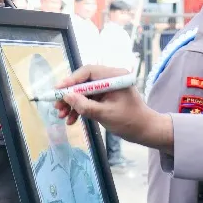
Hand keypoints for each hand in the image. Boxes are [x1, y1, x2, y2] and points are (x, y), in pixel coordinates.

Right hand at [54, 65, 173, 150]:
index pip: (88, 71)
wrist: (144, 131)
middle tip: (57, 107)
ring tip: (62, 116)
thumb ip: (85, 105)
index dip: (71, 80)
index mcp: (115, 76)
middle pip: (84, 82)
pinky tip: (72, 120)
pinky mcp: (106, 97)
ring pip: (84, 92)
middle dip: (70, 95)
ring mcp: (108, 88)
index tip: (58, 90)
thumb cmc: (130, 122)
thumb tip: (66, 96)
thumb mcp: (105, 114)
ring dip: (72, 104)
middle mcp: (111, 78)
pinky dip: (80, 108)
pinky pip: (89, 99)